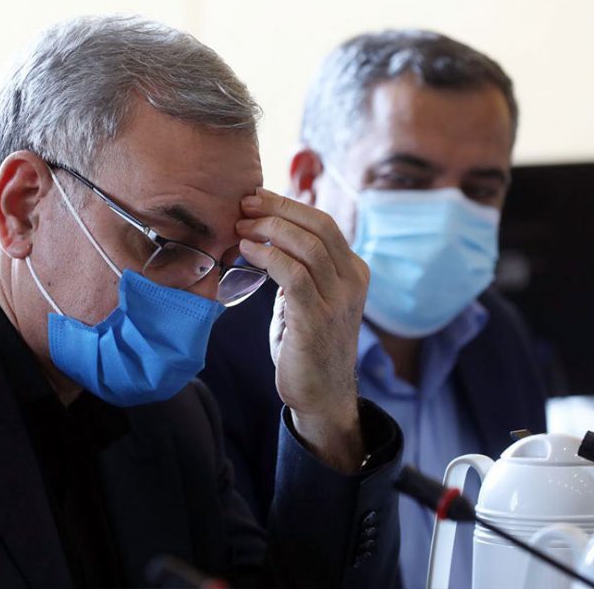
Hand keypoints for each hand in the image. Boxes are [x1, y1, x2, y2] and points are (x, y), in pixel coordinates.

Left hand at [236, 188, 368, 472]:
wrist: (321, 395)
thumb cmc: (307, 343)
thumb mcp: (309, 297)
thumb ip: (298, 267)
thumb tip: (266, 233)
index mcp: (354, 271)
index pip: (323, 222)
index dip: (288, 205)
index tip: (256, 198)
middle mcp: (352, 281)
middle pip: (318, 226)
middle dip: (277, 209)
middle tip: (243, 205)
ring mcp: (338, 301)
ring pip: (307, 246)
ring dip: (269, 230)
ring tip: (240, 227)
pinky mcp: (317, 320)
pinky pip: (294, 276)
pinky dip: (268, 257)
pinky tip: (246, 252)